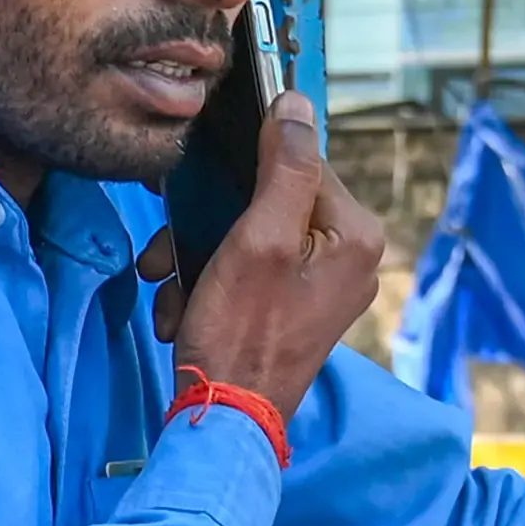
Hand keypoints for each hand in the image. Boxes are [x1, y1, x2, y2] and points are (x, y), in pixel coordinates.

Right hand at [149, 93, 388, 415]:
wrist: (225, 424)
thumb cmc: (241, 334)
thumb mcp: (259, 239)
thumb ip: (284, 166)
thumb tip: (297, 102)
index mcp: (357, 235)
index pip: (300, 161)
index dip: (243, 173)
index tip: (198, 196)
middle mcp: (353, 258)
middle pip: (272, 200)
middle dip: (211, 223)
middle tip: (167, 254)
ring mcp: (327, 287)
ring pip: (254, 234)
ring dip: (201, 254)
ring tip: (171, 285)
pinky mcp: (300, 309)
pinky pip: (255, 269)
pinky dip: (213, 281)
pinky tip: (184, 306)